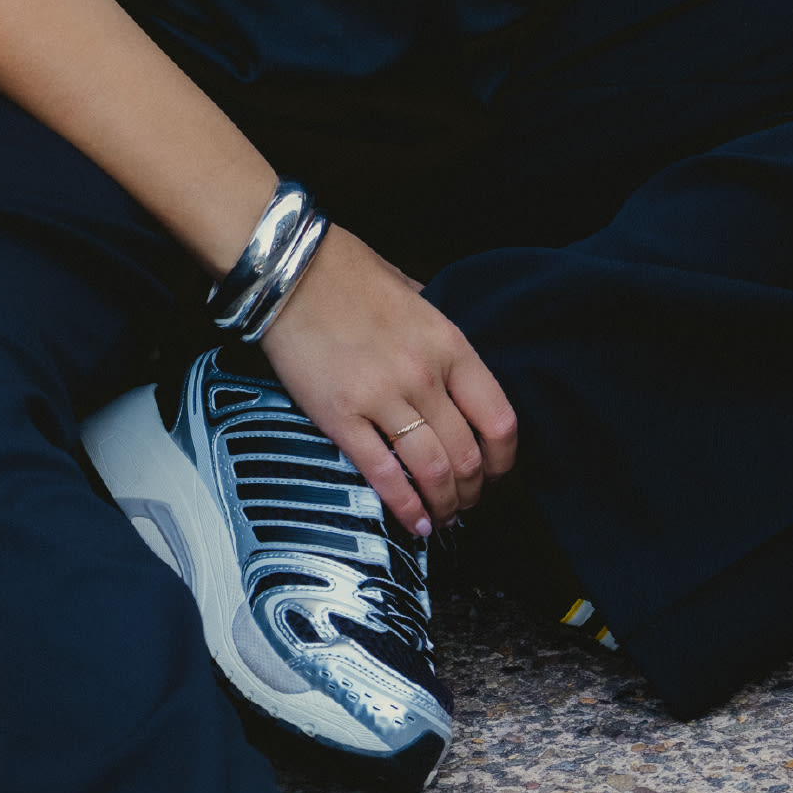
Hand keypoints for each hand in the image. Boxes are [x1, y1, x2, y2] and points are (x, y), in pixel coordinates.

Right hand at [262, 225, 517, 540]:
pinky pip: (382, 474)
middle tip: (466, 503)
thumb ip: (436, 335)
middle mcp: (423, 375)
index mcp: (449, 344)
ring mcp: (382, 398)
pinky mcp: (340, 417)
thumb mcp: (414, 294)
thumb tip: (450, 365)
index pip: (499, 419)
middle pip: (467, 455)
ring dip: (443, 505)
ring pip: (431, 472)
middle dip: (473, 491)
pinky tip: (413, 522)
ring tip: (442, 517)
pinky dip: (403, 507)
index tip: (495, 472)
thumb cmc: (348, 275)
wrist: (289, 270)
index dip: (503, 459)